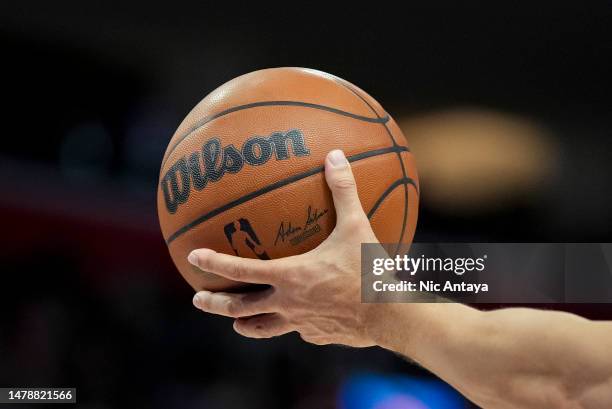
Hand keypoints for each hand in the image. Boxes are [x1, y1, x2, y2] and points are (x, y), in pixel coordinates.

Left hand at [188, 149, 378, 346]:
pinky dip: (290, 322)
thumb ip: (343, 190)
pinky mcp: (317, 335)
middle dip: (215, 304)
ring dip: (245, 322)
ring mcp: (301, 323)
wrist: (391, 316)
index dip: (213, 262)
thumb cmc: (371, 270)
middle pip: (240, 308)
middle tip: (197, 299)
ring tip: (234, 321)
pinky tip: (297, 317)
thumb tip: (335, 155)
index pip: (240, 270)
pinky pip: (298, 329)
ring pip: (262, 328)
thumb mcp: (357, 226)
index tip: (192, 256)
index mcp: (289, 276)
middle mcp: (288, 303)